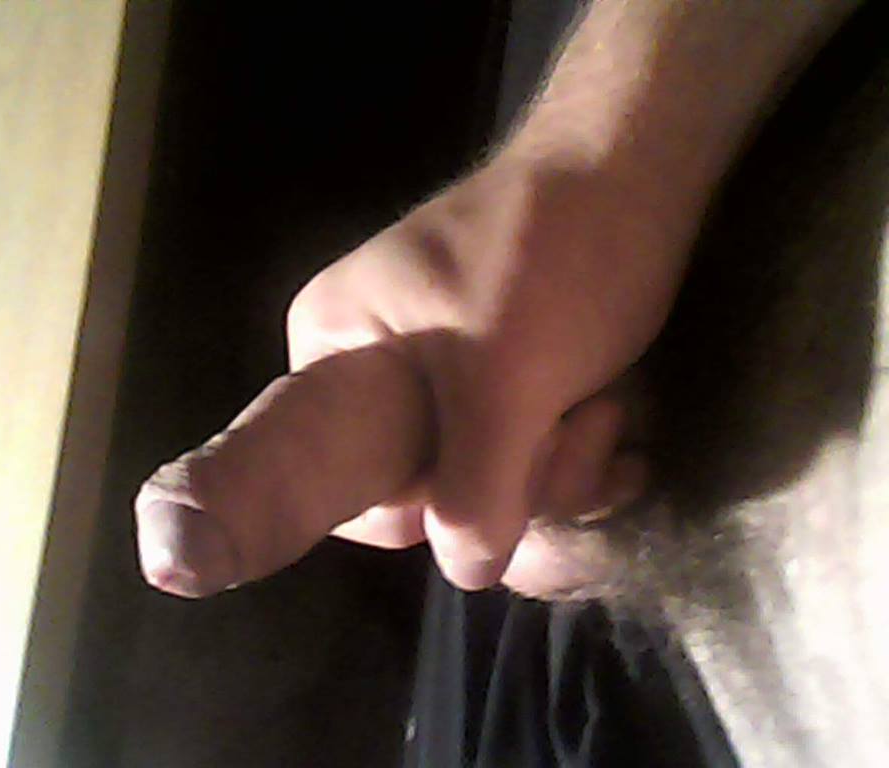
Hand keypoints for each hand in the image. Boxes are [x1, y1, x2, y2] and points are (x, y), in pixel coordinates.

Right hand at [134, 153, 688, 596]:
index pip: (327, 484)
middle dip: (512, 491)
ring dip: (564, 475)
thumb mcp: (506, 370)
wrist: (635, 175)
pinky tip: (620, 426)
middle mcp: (374, 380)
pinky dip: (583, 469)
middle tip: (570, 422)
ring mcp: (442, 394)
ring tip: (602, 404)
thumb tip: (465, 568)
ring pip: (488, 499)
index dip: (403, 508)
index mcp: (335, 356)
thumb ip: (472, 486)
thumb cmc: (554, 251)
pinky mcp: (503, 402)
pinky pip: (529, 481)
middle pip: (423, 501)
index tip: (480, 482)